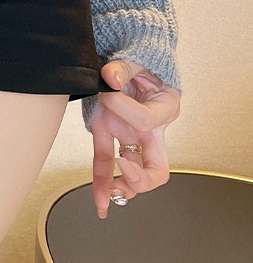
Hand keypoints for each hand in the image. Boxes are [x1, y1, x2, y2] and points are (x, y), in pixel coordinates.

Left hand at [91, 60, 179, 219]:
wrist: (128, 62)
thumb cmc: (140, 63)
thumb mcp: (135, 60)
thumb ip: (123, 67)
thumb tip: (110, 76)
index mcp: (164, 108)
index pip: (145, 121)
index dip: (123, 108)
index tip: (107, 90)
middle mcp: (150, 130)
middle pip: (158, 169)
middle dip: (141, 176)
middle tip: (122, 165)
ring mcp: (130, 137)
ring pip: (136, 175)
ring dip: (123, 187)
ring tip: (109, 193)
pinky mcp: (109, 136)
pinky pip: (105, 164)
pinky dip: (100, 184)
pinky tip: (98, 202)